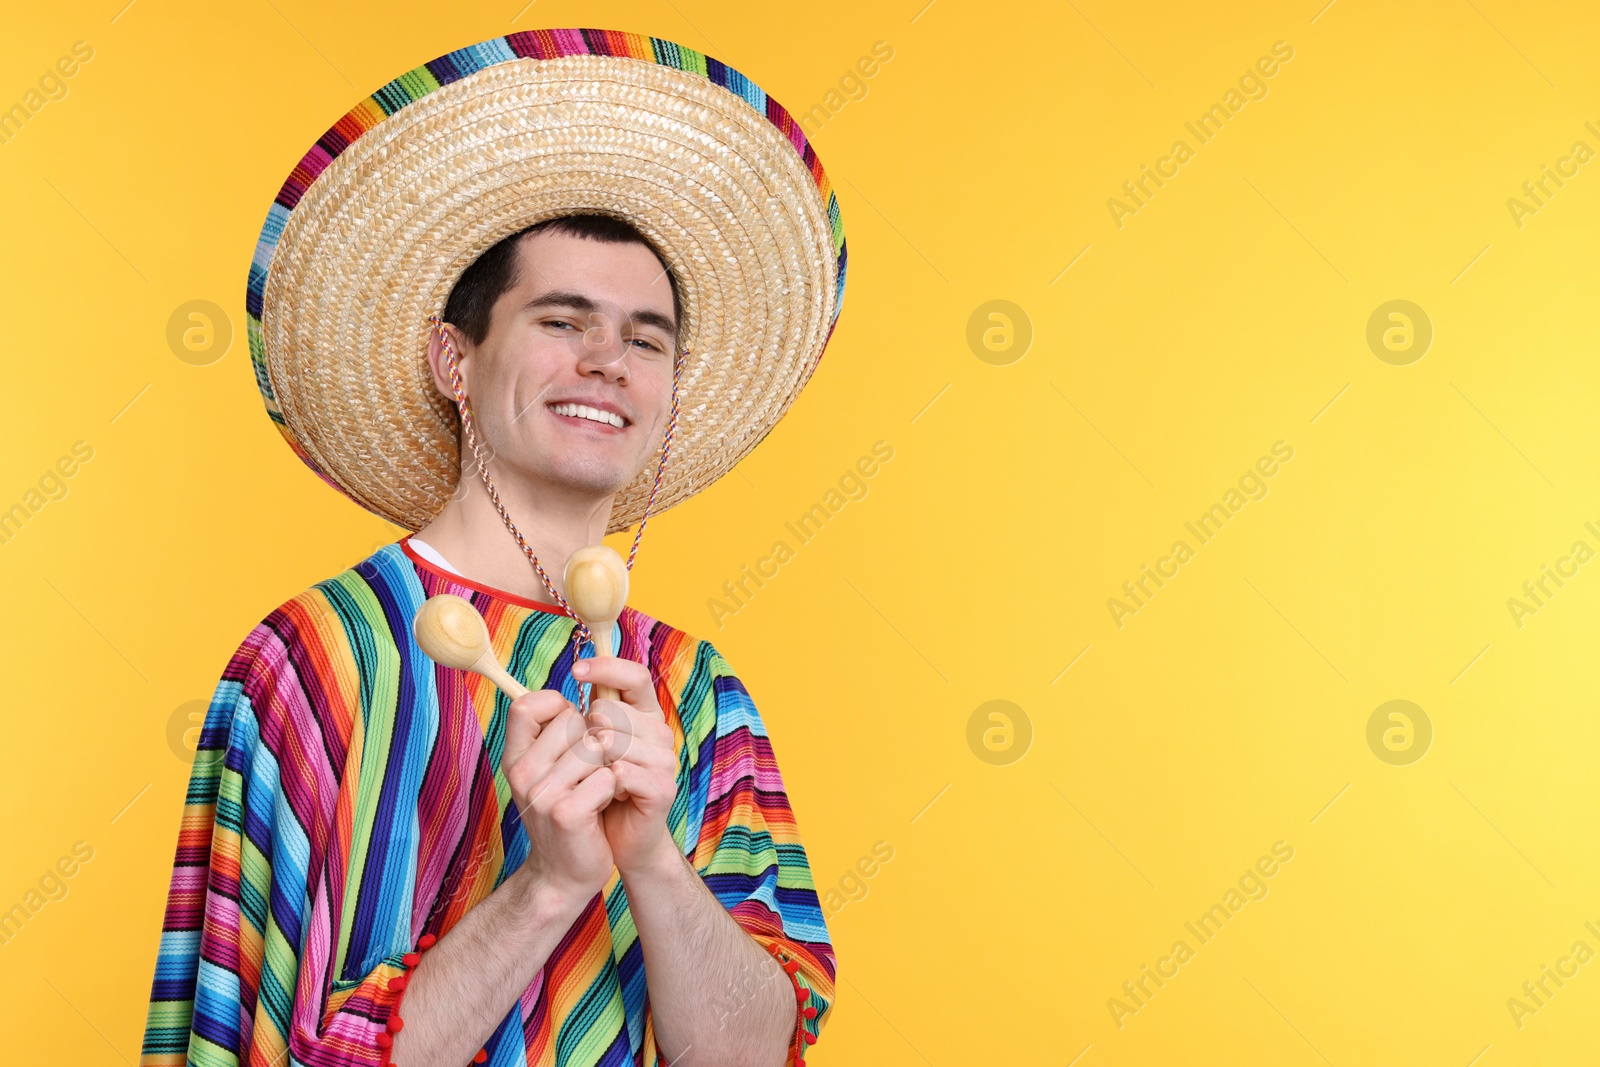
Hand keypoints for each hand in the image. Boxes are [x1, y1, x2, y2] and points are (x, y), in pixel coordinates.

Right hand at [501, 688, 618, 905]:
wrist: (564, 874)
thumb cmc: (568, 814)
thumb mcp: (549, 772)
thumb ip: (552, 736)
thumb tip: (576, 692)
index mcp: (515, 758)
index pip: (527, 705)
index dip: (556, 705)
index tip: (573, 726)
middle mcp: (521, 773)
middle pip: (571, 720)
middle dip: (593, 741)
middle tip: (589, 773)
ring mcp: (541, 794)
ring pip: (595, 747)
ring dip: (607, 768)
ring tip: (597, 792)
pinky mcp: (566, 813)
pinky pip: (608, 777)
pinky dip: (615, 791)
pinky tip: (603, 808)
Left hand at [573, 656, 681, 874]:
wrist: (607, 843)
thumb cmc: (590, 791)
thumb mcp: (577, 750)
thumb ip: (571, 720)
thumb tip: (551, 696)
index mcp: (641, 716)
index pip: (635, 676)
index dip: (608, 668)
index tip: (576, 671)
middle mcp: (658, 732)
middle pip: (616, 710)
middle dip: (586, 731)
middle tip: (584, 758)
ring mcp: (664, 760)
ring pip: (616, 741)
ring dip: (592, 762)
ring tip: (592, 780)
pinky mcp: (663, 789)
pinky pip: (624, 773)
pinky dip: (604, 785)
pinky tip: (603, 795)